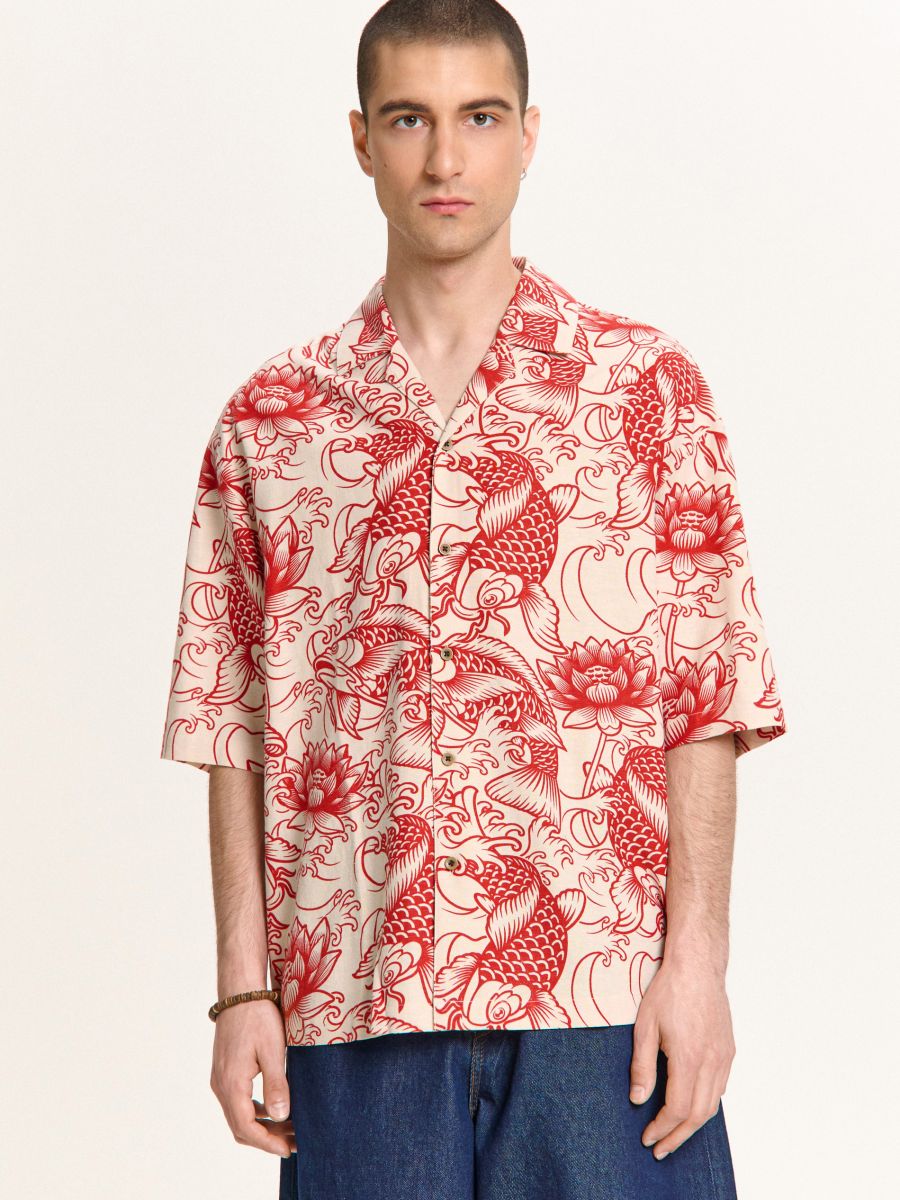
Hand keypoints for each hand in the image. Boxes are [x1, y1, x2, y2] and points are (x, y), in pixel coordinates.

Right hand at [209, 999, 295, 1157]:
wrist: (240, 992)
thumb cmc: (258, 1016)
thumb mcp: (273, 1050)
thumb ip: (276, 1085)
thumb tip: (281, 1118)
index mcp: (232, 1084)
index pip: (246, 1128)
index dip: (267, 1143)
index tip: (288, 1150)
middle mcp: (221, 1086)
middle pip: (240, 1126)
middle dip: (267, 1138)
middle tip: (294, 1142)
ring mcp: (221, 1079)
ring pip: (238, 1115)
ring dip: (262, 1126)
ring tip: (290, 1128)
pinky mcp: (225, 1072)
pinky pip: (238, 1102)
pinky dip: (256, 1112)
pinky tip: (275, 1109)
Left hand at [629, 961, 735, 1159]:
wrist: (698, 966)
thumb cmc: (668, 991)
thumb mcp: (645, 1026)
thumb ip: (642, 1065)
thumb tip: (638, 1100)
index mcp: (688, 1058)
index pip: (677, 1108)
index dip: (661, 1128)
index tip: (648, 1138)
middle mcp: (711, 1062)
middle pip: (698, 1115)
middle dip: (678, 1136)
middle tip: (660, 1149)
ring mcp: (724, 1057)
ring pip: (712, 1104)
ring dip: (693, 1124)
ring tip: (673, 1133)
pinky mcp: (728, 1050)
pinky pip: (720, 1088)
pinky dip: (706, 1104)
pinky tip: (691, 1106)